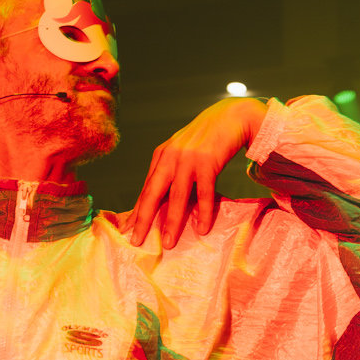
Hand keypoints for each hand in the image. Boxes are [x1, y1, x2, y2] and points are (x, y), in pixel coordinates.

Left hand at [129, 98, 268, 248]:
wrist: (231, 117)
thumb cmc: (206, 139)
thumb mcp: (182, 151)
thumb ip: (171, 170)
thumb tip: (162, 199)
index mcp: (161, 155)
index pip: (146, 188)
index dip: (137, 210)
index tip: (128, 230)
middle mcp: (171, 157)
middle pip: (153, 193)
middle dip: (144, 219)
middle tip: (137, 240)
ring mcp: (189, 159)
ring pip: (177, 196)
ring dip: (173, 221)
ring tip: (169, 242)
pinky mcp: (208, 162)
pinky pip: (204, 192)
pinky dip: (203, 212)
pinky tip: (202, 228)